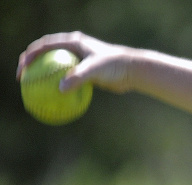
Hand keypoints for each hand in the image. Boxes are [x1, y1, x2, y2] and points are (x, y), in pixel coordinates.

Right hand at [17, 32, 134, 93]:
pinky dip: (60, 87)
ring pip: (55, 68)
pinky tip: (55, 100)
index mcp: (72, 41)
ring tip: (33, 90)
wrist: (132, 70)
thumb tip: (61, 89)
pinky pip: (68, 79)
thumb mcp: (95, 69)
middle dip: (31, 65)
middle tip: (23, 79)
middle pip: (45, 55)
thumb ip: (78, 77)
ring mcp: (78, 60)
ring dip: (44, 77)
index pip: (44, 46)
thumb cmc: (115, 66)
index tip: (24, 69)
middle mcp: (73, 48)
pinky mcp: (84, 71)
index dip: (30, 56)